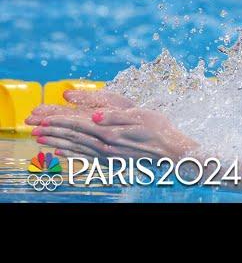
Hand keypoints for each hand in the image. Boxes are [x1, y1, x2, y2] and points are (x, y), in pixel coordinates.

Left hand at [25, 90, 198, 161]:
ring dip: (57, 142)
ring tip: (40, 139)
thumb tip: (94, 116)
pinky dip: (70, 154)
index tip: (41, 117)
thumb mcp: (141, 116)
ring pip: (76, 147)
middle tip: (33, 127)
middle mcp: (106, 145)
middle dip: (52, 131)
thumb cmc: (160, 130)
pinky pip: (85, 158)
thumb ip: (116, 117)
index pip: (78, 124)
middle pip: (74, 136)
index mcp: (110, 132)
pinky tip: (61, 153)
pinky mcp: (111, 160)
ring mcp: (108, 155)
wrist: (172, 151)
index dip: (59, 120)